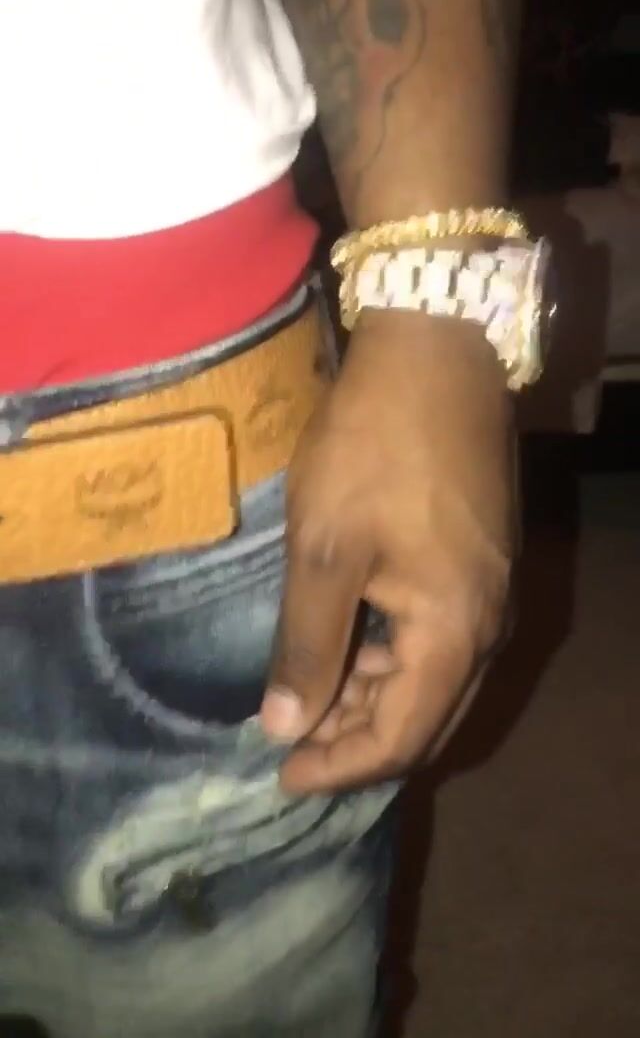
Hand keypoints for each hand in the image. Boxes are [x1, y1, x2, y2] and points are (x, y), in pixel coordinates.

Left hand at [260, 309, 515, 793]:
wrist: (436, 352)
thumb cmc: (373, 450)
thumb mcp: (324, 550)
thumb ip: (307, 645)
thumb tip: (282, 727)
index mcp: (454, 633)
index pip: (398, 737)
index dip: (337, 767)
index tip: (278, 775)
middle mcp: (488, 625)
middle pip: (425, 718)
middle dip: (355, 739)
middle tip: (289, 740)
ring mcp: (493, 591)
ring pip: (434, 679)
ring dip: (372, 697)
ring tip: (308, 693)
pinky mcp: (484, 560)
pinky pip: (440, 639)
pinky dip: (392, 657)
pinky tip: (350, 640)